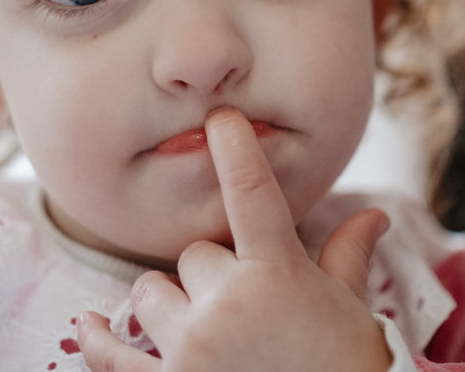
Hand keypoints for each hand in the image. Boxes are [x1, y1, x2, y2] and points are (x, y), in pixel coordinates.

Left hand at [78, 106, 392, 371]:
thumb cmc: (345, 367)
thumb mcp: (350, 310)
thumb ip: (346, 257)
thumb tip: (374, 215)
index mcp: (276, 273)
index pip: (251, 193)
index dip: (236, 149)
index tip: (222, 118)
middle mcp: (228, 302)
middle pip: (192, 258)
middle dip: (212, 280)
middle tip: (246, 314)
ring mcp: (192, 347)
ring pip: (150, 295)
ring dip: (170, 310)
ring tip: (211, 340)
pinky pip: (113, 356)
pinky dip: (97, 341)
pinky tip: (89, 324)